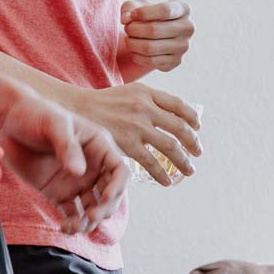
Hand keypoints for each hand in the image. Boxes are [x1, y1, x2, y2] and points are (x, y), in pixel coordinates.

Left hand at [0, 92, 128, 233]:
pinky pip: (72, 212)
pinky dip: (72, 223)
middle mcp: (92, 166)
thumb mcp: (55, 124)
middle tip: (90, 218)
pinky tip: (64, 228)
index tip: (105, 199)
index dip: (118, 187)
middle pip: (110, 193)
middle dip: (105, 209)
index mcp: (99, 147)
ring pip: (93, 207)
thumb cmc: (36, 114)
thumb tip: (80, 173)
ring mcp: (76, 181)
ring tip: (75, 228)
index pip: (120, 171)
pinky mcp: (58, 192)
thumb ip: (68, 147)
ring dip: (90, 221)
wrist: (9, 122)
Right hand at [72, 81, 201, 186]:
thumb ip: (151, 100)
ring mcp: (136, 126)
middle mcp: (145, 108)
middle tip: (198, 152)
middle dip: (193, 142)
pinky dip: (162, 173)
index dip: (192, 117)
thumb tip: (174, 114)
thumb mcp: (130, 92)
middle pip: (179, 127)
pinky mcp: (127, 144)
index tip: (198, 127)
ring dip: (183, 161)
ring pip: (170, 146)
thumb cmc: (104, 104)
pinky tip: (167, 181)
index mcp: (147, 93)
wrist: (74, 111)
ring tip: (190, 170)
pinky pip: (151, 162)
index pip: (179, 105)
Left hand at [121, 0, 194, 71]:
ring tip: (129, 39)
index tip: (131, 15)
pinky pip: (151, 61)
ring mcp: (183, 46)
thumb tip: (126, 18)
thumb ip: (129, 8)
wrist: (157, 35)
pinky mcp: (176, 61)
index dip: (143, 13)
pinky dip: (137, 56)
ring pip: (150, 47)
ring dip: (132, 43)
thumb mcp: (139, 6)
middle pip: (154, 30)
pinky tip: (134, 50)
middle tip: (127, 28)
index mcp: (182, 9)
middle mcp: (187, 28)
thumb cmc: (147, 16)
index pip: (164, 10)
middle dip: (133, 29)